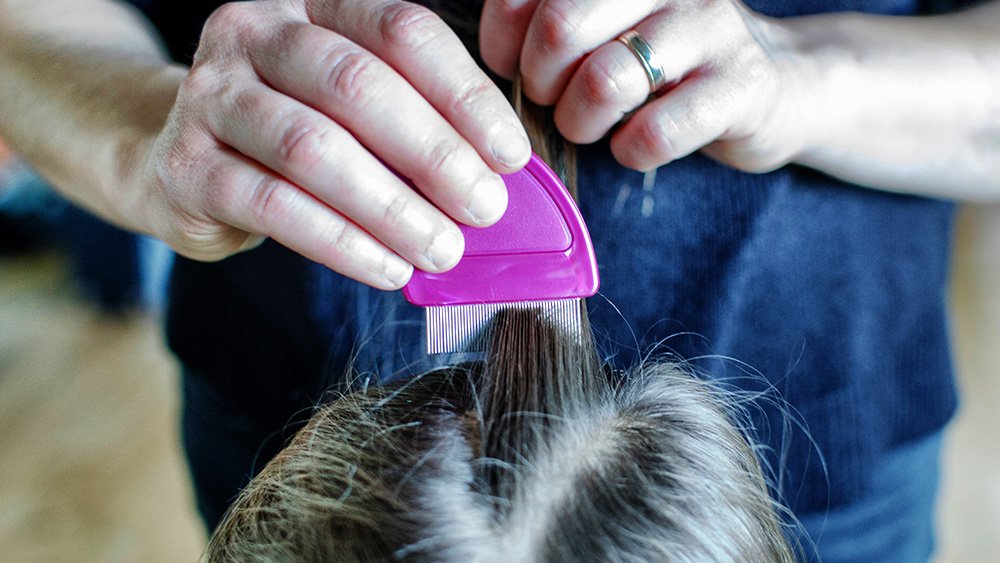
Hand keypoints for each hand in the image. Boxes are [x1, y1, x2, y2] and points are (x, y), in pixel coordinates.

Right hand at [140, 0, 530, 288]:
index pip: (402, 32)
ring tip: (443, 248)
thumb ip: (413, 122)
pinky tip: (389, 268)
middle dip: (434, 153)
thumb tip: (494, 177)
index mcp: (311, 3)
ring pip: (314, 148)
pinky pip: (276, 207)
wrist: (181, 159)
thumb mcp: (350, 107)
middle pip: (358, 85)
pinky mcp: (187, 167)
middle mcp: (253, 32)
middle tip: (484, 208)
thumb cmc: (291, 131)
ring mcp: (210, 95)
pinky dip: (343, 244)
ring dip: (392, 207)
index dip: (465, 95)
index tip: (510, 155)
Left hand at [479, 0, 806, 172]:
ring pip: (605, 80)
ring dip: (579, 122)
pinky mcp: (740, 86)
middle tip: (554, 100)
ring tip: (591, 126)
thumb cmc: (663, 61)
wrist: (773, 85)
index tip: (514, 68)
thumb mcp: (605, 25)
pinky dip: (630, 152)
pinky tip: (636, 145)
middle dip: (540, 82)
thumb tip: (493, 54)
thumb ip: (547, 23)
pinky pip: (655, 132)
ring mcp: (710, 28)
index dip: (503, 39)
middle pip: (561, 27)